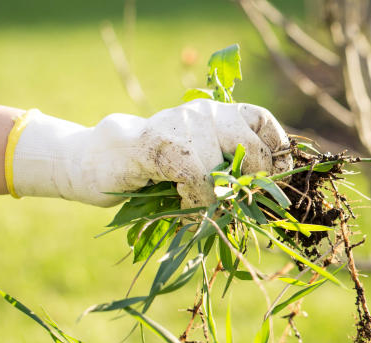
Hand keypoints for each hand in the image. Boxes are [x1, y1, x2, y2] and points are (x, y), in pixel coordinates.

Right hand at [11, 100, 291, 206]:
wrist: (93, 162)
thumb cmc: (149, 170)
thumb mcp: (197, 166)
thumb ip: (227, 170)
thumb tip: (268, 196)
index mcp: (216, 113)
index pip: (262, 122)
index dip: (278, 151)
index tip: (277, 178)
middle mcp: (204, 111)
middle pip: (252, 147)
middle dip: (251, 183)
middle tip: (235, 203)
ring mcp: (182, 124)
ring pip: (225, 169)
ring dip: (216, 198)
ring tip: (193, 201)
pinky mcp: (161, 144)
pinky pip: (199, 178)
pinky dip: (196, 198)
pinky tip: (179, 198)